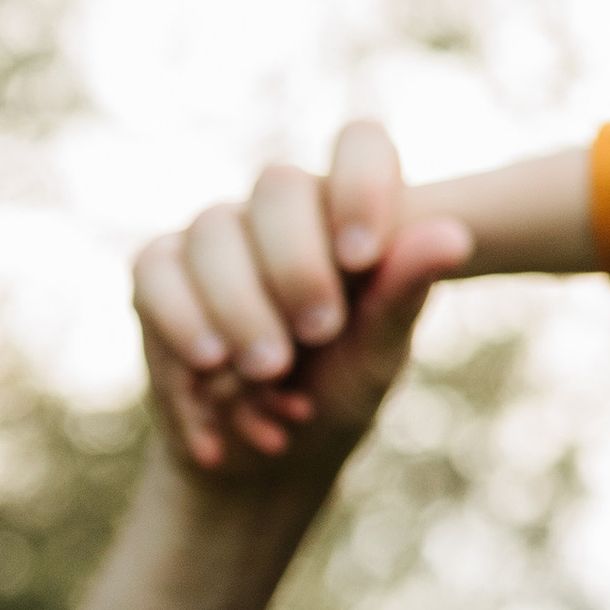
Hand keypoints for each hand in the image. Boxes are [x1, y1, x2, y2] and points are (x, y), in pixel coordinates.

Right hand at [132, 123, 471, 481]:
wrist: (263, 466)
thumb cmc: (338, 394)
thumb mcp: (378, 353)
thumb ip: (403, 292)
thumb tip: (455, 235)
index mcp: (352, 212)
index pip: (360, 143)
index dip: (359, 185)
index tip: (362, 258)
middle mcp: (283, 210)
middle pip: (280, 186)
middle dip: (294, 265)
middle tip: (316, 335)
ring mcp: (217, 236)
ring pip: (212, 230)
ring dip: (239, 306)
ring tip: (266, 373)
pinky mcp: (160, 273)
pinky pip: (154, 273)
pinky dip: (181, 330)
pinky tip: (213, 388)